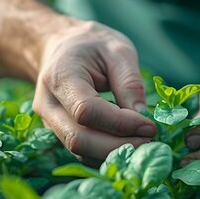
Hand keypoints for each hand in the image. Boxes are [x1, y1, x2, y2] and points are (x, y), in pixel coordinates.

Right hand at [32, 20, 156, 162]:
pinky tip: (129, 143)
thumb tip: (143, 118)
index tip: (150, 125)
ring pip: (80, 151)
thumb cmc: (91, 45)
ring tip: (143, 142)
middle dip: (119, 146)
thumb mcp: (117, 49)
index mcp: (60, 77)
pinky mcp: (59, 133)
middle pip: (79, 139)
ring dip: (115, 153)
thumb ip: (130, 81)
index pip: (86, 111)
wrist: (60, 46)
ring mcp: (50, 122)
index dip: (120, 124)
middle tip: (151, 141)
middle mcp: (48, 105)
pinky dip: (107, 153)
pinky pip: (83, 152)